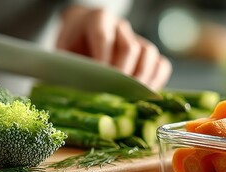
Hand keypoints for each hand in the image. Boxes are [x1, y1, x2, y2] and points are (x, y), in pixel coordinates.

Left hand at [56, 5, 171, 89]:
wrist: (83, 35)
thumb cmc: (73, 47)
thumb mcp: (64, 53)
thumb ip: (69, 67)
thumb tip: (73, 92)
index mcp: (98, 20)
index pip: (103, 37)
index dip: (102, 60)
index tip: (99, 81)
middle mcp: (120, 27)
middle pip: (129, 47)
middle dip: (123, 73)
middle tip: (115, 94)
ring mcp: (137, 38)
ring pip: (149, 54)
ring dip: (142, 78)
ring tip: (131, 97)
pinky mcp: (147, 53)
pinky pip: (161, 64)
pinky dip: (156, 80)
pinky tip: (144, 95)